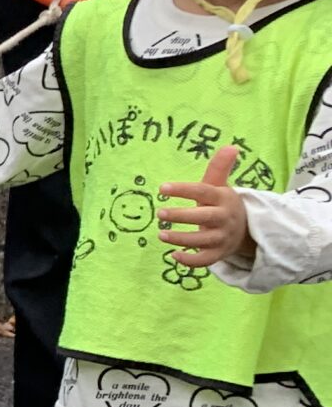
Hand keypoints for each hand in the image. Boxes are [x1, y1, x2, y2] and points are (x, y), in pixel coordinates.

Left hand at [161, 147, 251, 270]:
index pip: (203, 192)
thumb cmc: (222, 203)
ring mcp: (222, 237)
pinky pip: (205, 260)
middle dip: (182, 216)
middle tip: (160, 213)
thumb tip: (231, 146)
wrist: (246, 229)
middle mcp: (224, 218)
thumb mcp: (220, 186)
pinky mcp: (219, 253)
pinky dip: (190, 261)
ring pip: (203, 241)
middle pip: (204, 218)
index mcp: (222, 198)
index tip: (162, 188)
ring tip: (161, 234)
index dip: (184, 190)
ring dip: (181, 239)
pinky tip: (173, 255)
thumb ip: (219, 167)